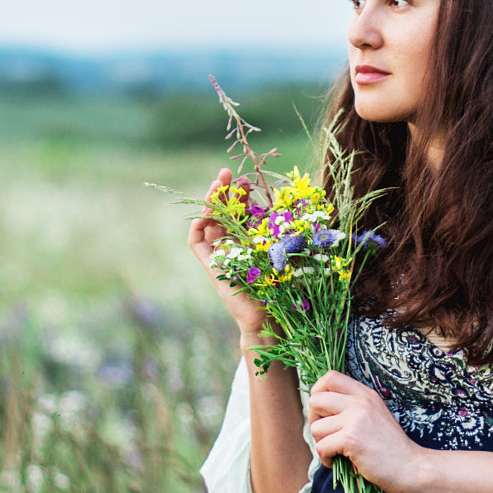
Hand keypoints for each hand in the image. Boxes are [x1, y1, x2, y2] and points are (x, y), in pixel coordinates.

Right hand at [189, 167, 270, 344]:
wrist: (270, 318)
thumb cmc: (285, 289)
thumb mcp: (287, 252)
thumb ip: (287, 233)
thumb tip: (295, 207)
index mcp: (252, 242)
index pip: (242, 213)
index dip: (242, 196)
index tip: (247, 181)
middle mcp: (235, 246)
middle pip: (224, 213)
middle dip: (225, 192)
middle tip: (228, 174)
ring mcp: (222, 255)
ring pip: (209, 222)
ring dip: (211, 202)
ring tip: (218, 185)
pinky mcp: (211, 267)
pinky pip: (196, 242)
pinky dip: (197, 227)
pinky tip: (206, 214)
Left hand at [307, 371, 427, 492]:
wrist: (411, 467)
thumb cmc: (391, 447)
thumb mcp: (375, 416)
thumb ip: (353, 408)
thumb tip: (320, 409)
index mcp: (366, 394)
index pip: (330, 377)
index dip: (318, 392)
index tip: (322, 412)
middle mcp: (360, 402)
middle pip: (316, 400)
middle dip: (313, 420)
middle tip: (325, 435)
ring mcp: (356, 419)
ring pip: (316, 427)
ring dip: (320, 443)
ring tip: (335, 452)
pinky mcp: (351, 439)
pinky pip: (321, 447)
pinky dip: (325, 459)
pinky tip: (337, 462)